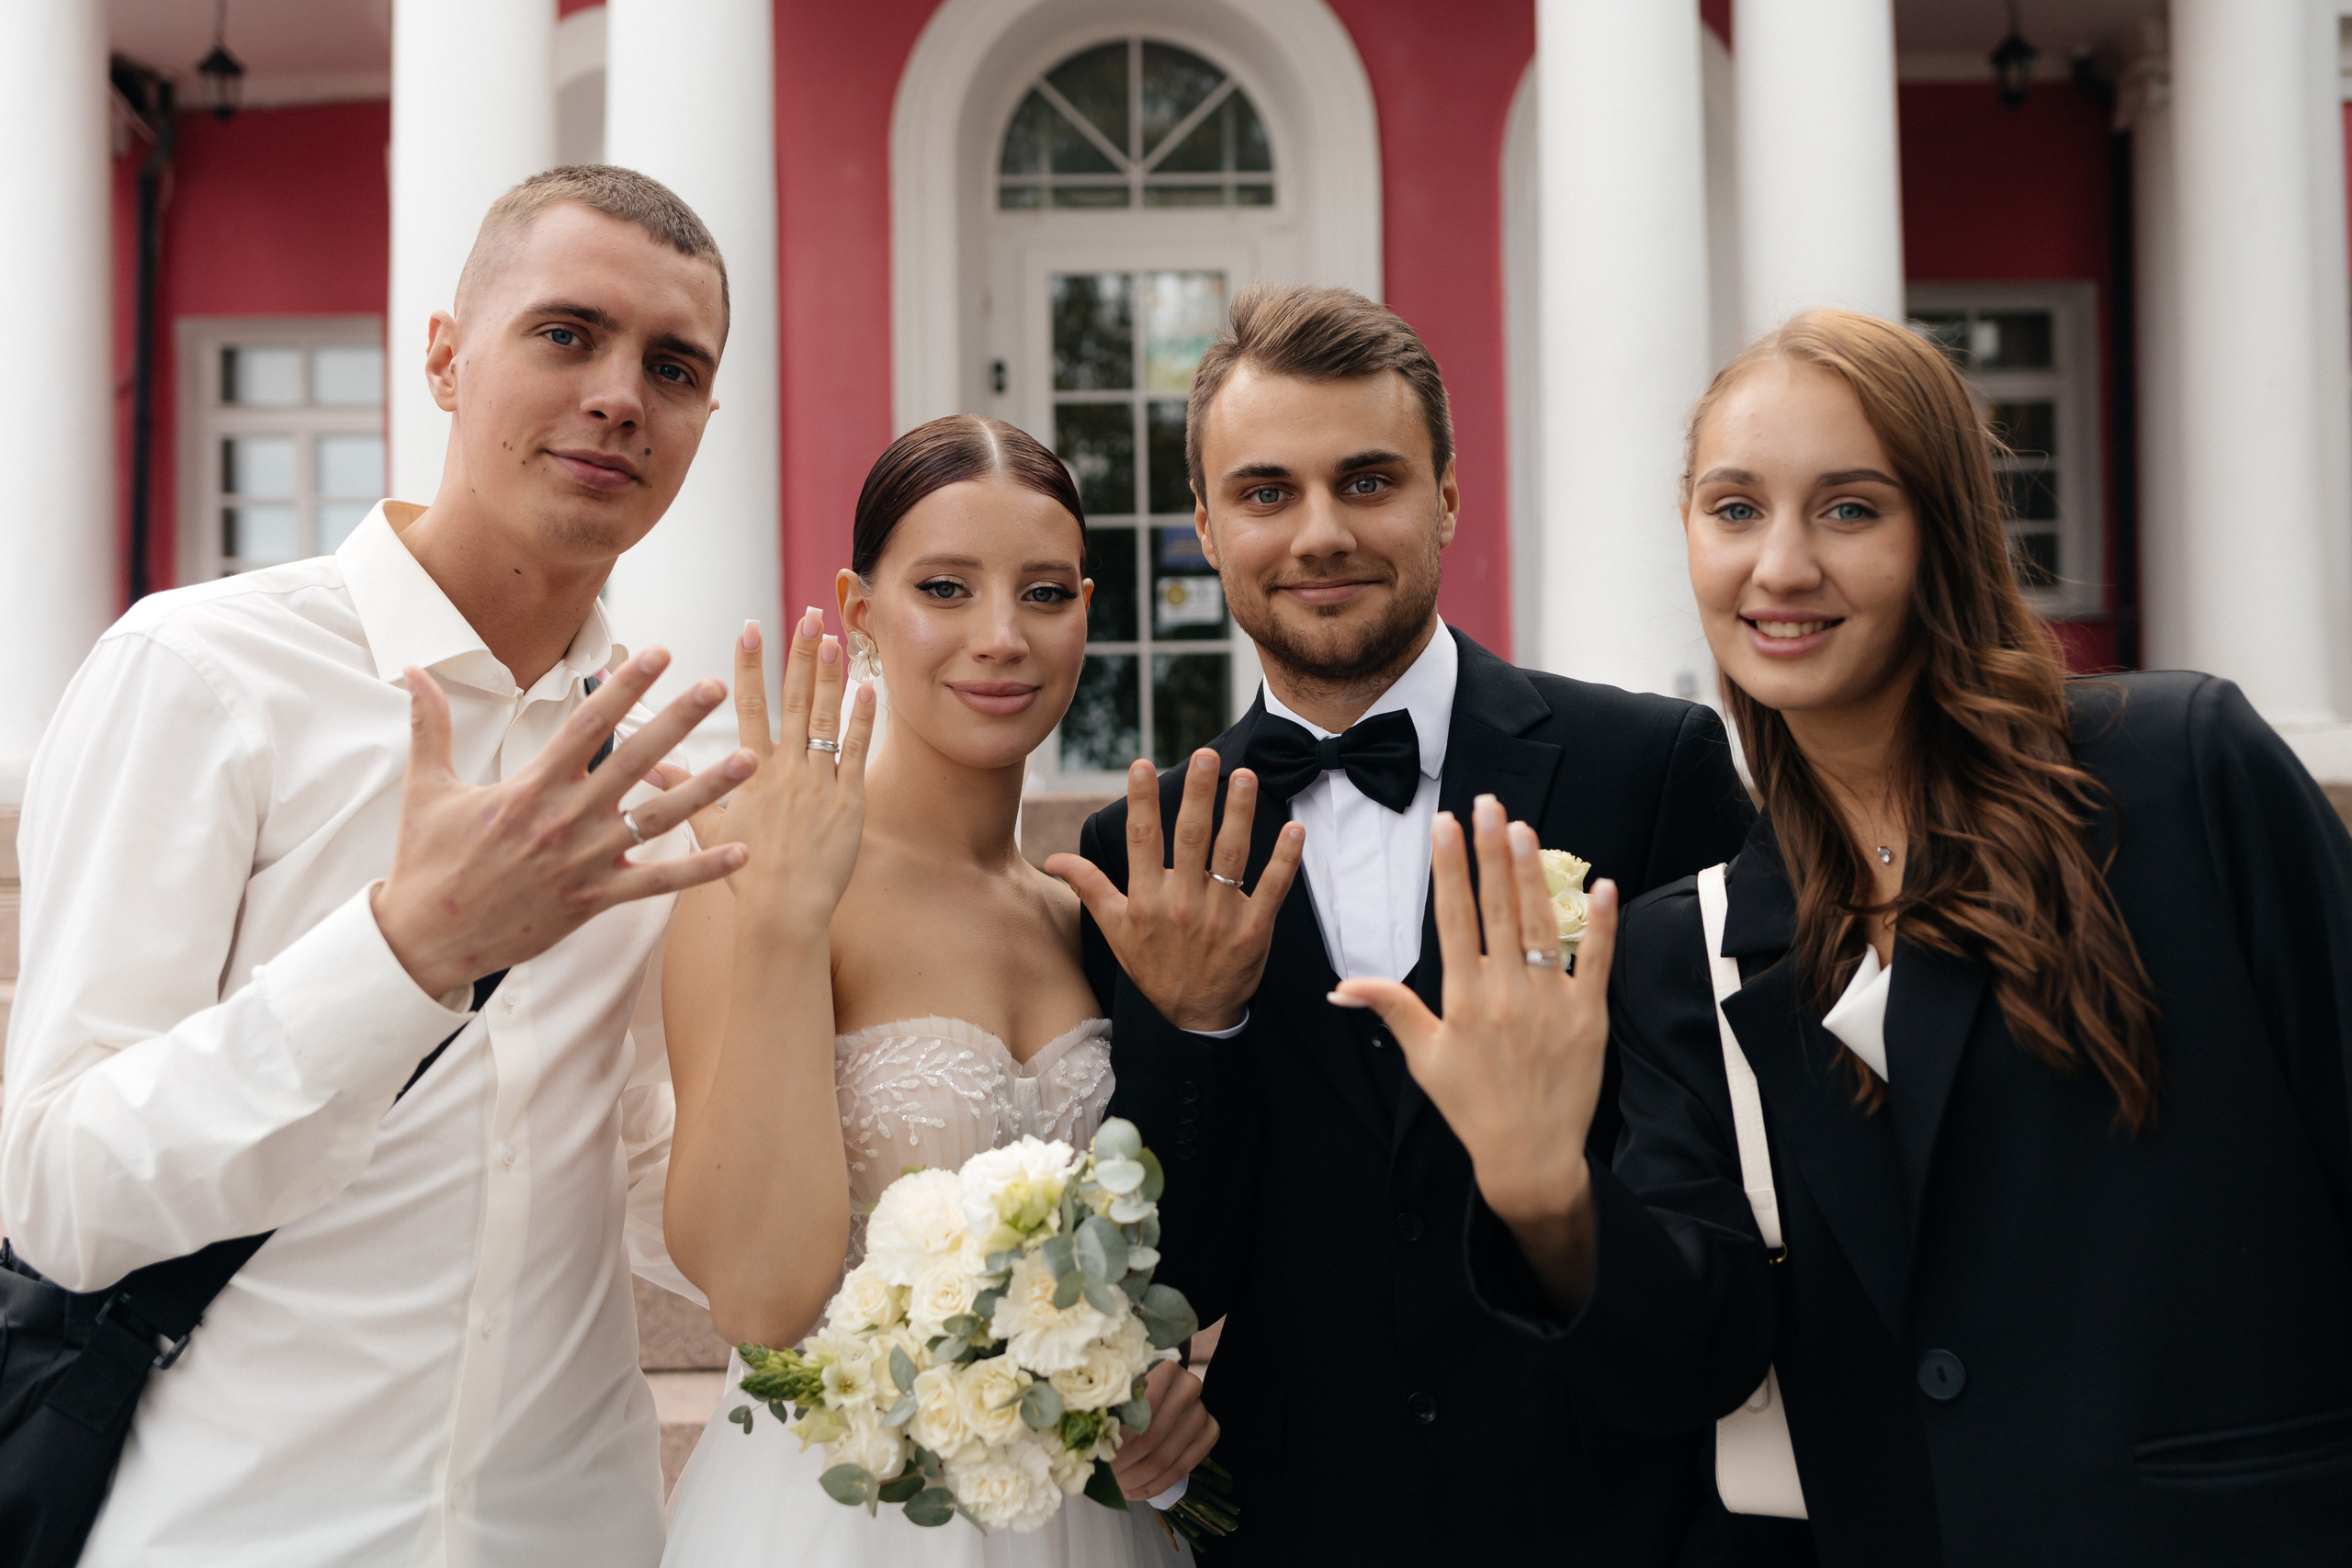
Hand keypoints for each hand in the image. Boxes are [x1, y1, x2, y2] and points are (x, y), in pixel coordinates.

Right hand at [372, 647, 757, 999]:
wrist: (426, 940)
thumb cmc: (427, 862)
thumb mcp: (425, 787)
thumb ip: (430, 725)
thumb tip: (410, 669)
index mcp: (529, 787)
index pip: (586, 724)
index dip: (625, 686)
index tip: (659, 653)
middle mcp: (563, 820)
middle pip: (634, 761)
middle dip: (678, 721)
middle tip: (716, 688)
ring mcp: (583, 862)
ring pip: (657, 819)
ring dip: (708, 789)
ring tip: (750, 760)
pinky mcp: (593, 901)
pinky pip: (657, 884)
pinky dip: (700, 870)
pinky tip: (742, 852)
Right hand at [701, 609, 875, 929]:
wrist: (782, 910)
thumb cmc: (746, 873)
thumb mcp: (708, 829)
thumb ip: (685, 792)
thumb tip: (652, 768)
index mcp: (750, 771)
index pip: (748, 705)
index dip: (750, 664)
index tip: (751, 627)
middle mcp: (784, 769)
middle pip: (792, 700)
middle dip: (798, 654)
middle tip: (805, 615)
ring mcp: (818, 782)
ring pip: (826, 718)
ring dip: (830, 676)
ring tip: (834, 638)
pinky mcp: (847, 800)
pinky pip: (857, 751)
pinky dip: (862, 719)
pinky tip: (867, 688)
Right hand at [1046, 752, 1302, 1031]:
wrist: (1193, 1018)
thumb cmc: (1153, 968)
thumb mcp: (1115, 930)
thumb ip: (1089, 887)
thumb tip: (1053, 859)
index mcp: (1147, 900)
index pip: (1143, 840)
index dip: (1142, 800)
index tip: (1142, 764)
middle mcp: (1182, 903)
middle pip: (1191, 838)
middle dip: (1198, 794)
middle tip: (1206, 756)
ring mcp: (1220, 916)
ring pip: (1231, 855)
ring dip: (1239, 813)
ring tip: (1245, 776)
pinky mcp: (1254, 930)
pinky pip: (1272, 888)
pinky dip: (1285, 859)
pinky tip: (1294, 828)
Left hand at [1110, 1361, 1219, 1500]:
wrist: (1165, 1390)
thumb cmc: (1134, 1391)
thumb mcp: (1119, 1389)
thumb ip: (1107, 1408)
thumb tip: (1084, 1444)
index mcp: (1166, 1369)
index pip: (1139, 1411)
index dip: (1116, 1438)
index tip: (1097, 1455)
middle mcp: (1189, 1387)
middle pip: (1150, 1439)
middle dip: (1122, 1463)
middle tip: (1103, 1476)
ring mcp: (1202, 1411)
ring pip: (1163, 1459)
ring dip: (1134, 1479)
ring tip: (1114, 1485)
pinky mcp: (1210, 1432)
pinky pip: (1181, 1470)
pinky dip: (1154, 1486)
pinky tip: (1133, 1492)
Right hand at [1332, 795, 1617, 1236]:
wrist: (1529, 1156)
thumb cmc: (1471, 1106)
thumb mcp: (1423, 1057)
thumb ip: (1390, 1008)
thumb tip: (1342, 984)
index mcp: (1463, 998)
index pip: (1453, 918)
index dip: (1448, 868)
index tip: (1444, 826)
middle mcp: (1505, 993)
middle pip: (1495, 908)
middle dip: (1488, 851)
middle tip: (1485, 804)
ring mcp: (1549, 1003)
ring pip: (1538, 924)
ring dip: (1530, 873)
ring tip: (1522, 828)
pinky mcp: (1588, 1016)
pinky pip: (1593, 961)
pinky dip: (1599, 924)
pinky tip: (1601, 885)